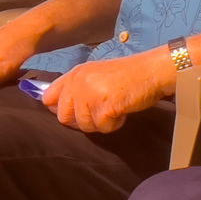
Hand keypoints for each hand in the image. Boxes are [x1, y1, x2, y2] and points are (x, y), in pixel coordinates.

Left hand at [43, 51, 174, 133]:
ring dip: (100, 122)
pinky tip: (123, 111)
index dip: (59, 109)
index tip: (75, 111)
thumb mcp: (97, 75)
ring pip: (84, 125)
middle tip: (100, 113)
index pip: (48, 98)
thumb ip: (77, 87)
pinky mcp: (104, 107)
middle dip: (82, 120)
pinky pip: (103, 128)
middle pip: (64, 116)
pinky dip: (114, 124)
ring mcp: (90, 95)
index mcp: (75, 73)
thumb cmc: (129, 75)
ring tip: (114, 108)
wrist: (153, 72)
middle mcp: (78, 82)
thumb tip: (58, 108)